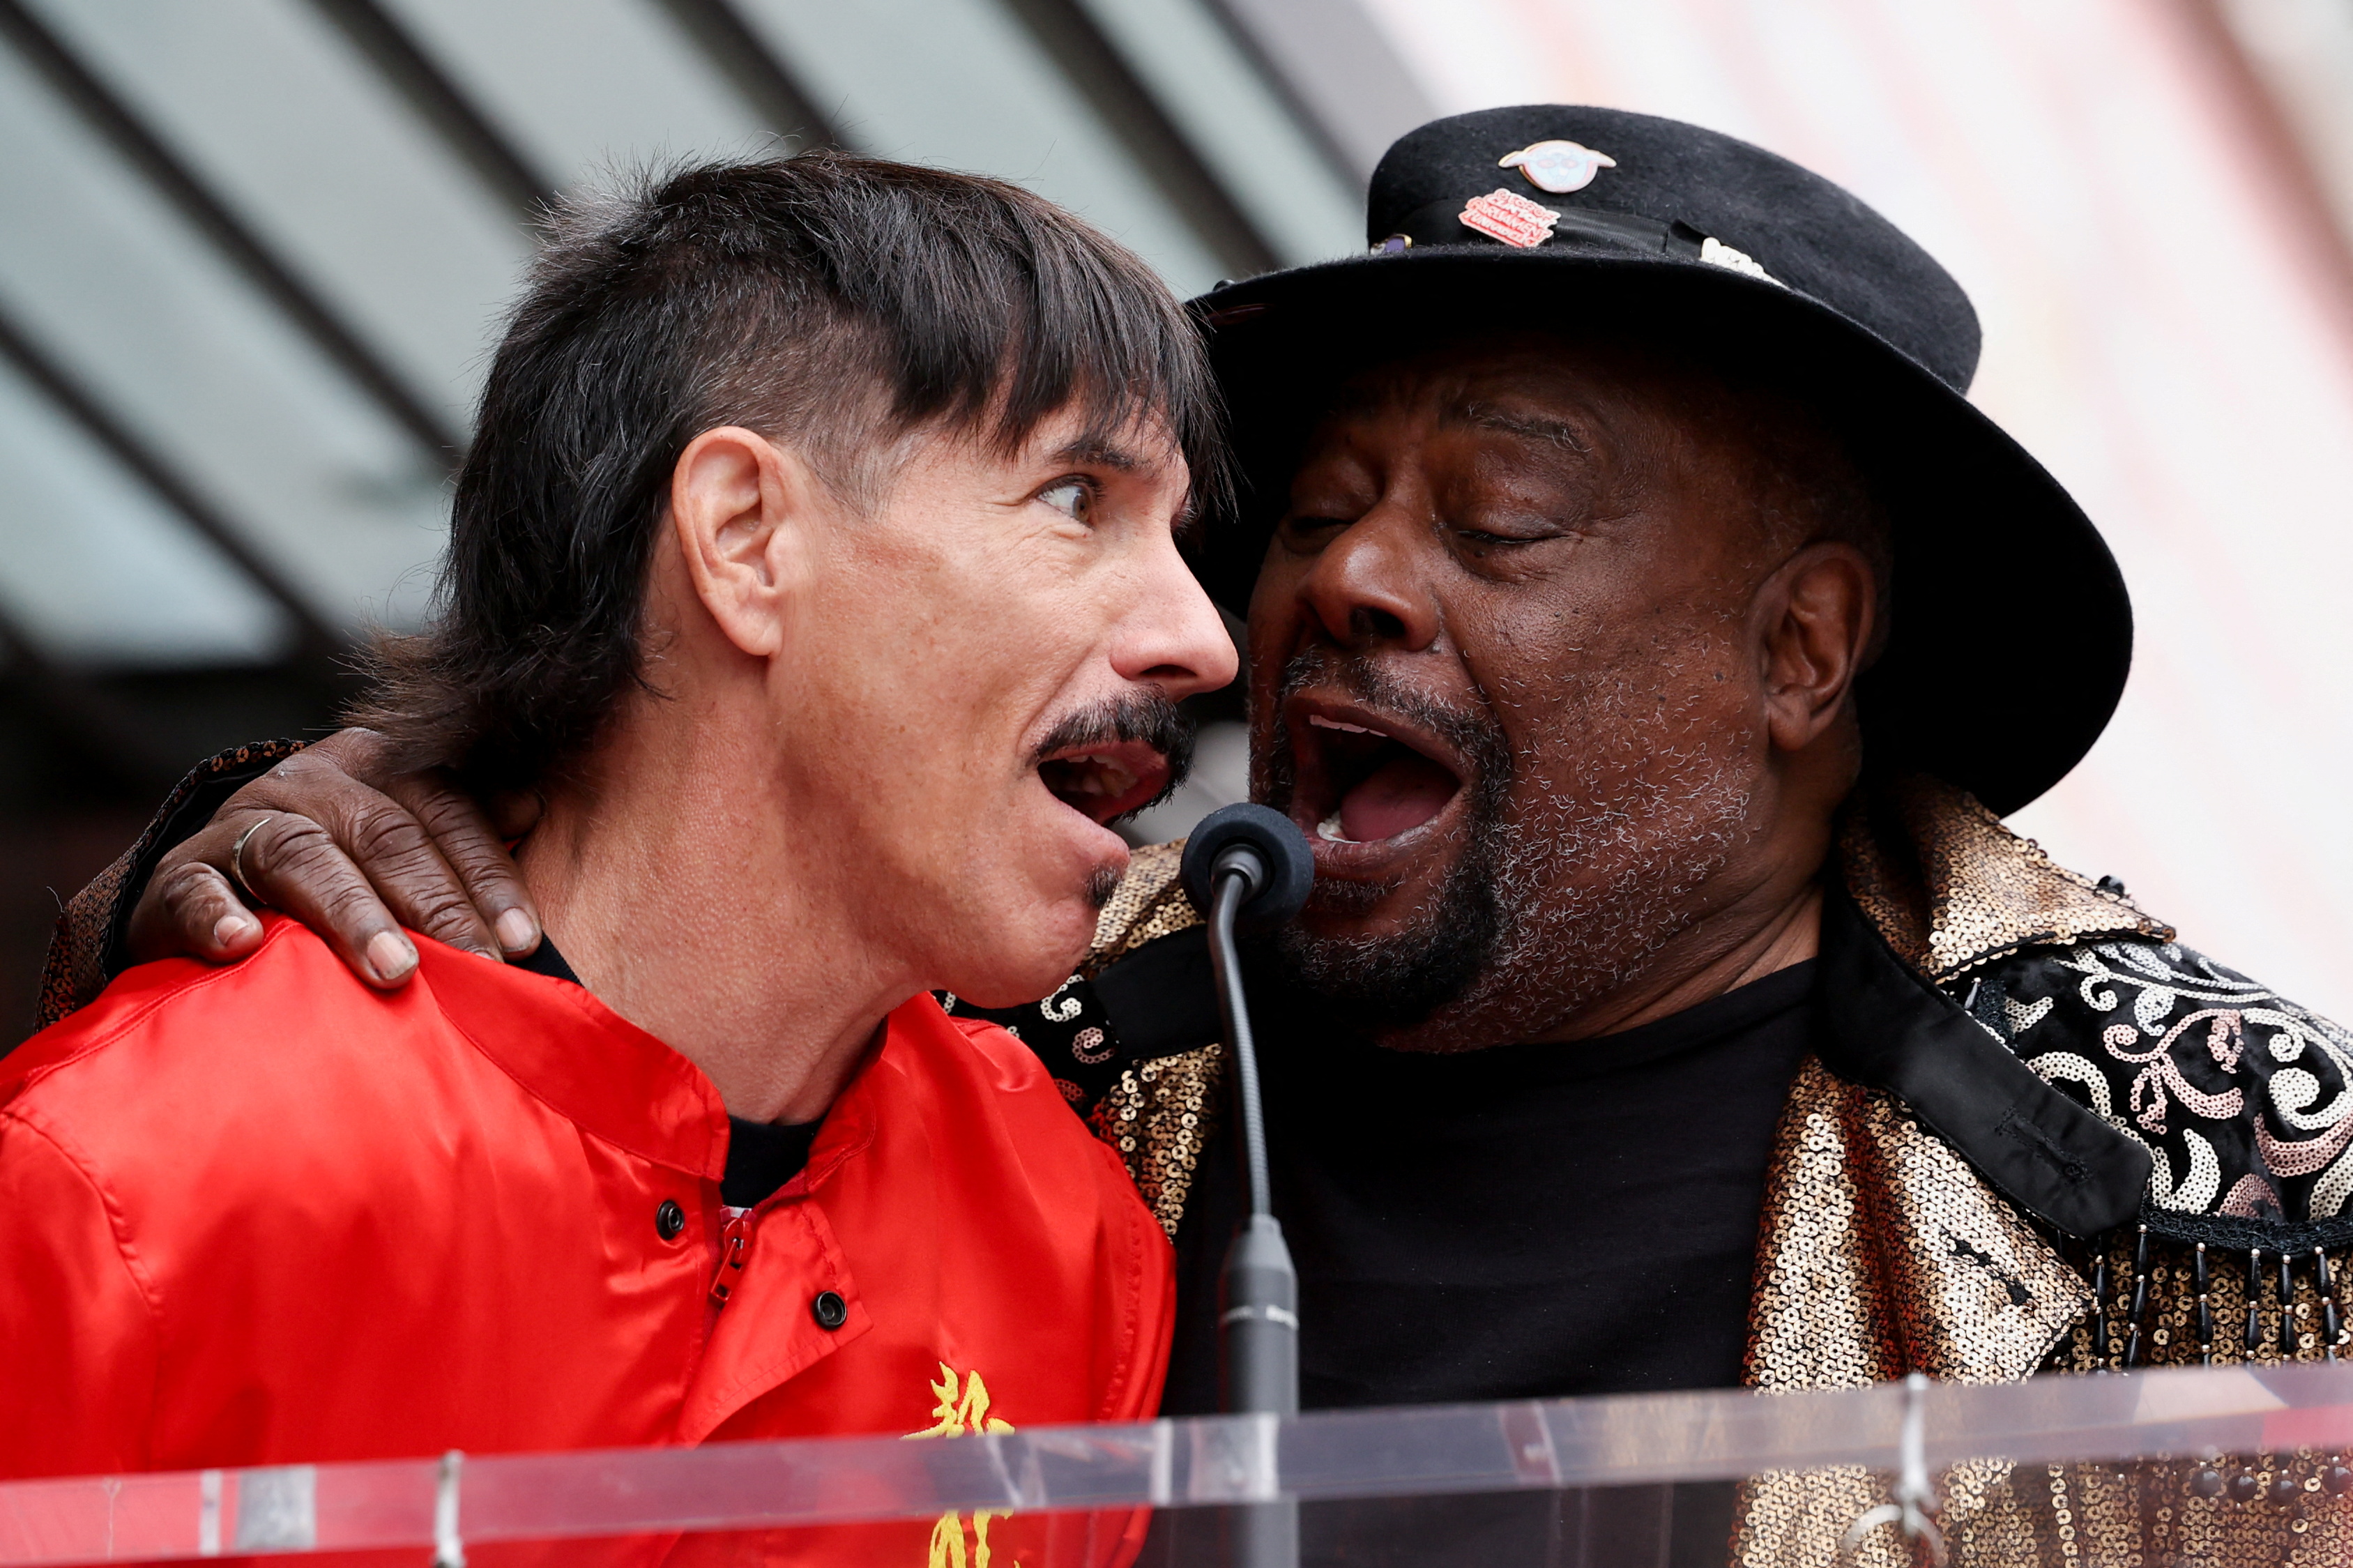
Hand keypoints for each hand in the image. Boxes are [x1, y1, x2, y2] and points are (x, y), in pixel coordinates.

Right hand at [125, 729, 543, 986]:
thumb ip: (458, 825)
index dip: (488, 872)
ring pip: (303, 857)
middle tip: (478, 967)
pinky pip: (197, 889)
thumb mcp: (395, 836)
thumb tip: (531, 806)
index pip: (445, 808)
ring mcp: (240, 825)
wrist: (207, 890)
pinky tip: (247, 945)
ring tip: (395, 969)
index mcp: (374, 765)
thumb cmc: (334, 871)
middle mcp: (309, 783)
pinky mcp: (179, 875)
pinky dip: (220, 914)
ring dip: (353, 914)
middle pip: (385, 835)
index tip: (524, 939)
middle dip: (438, 904)